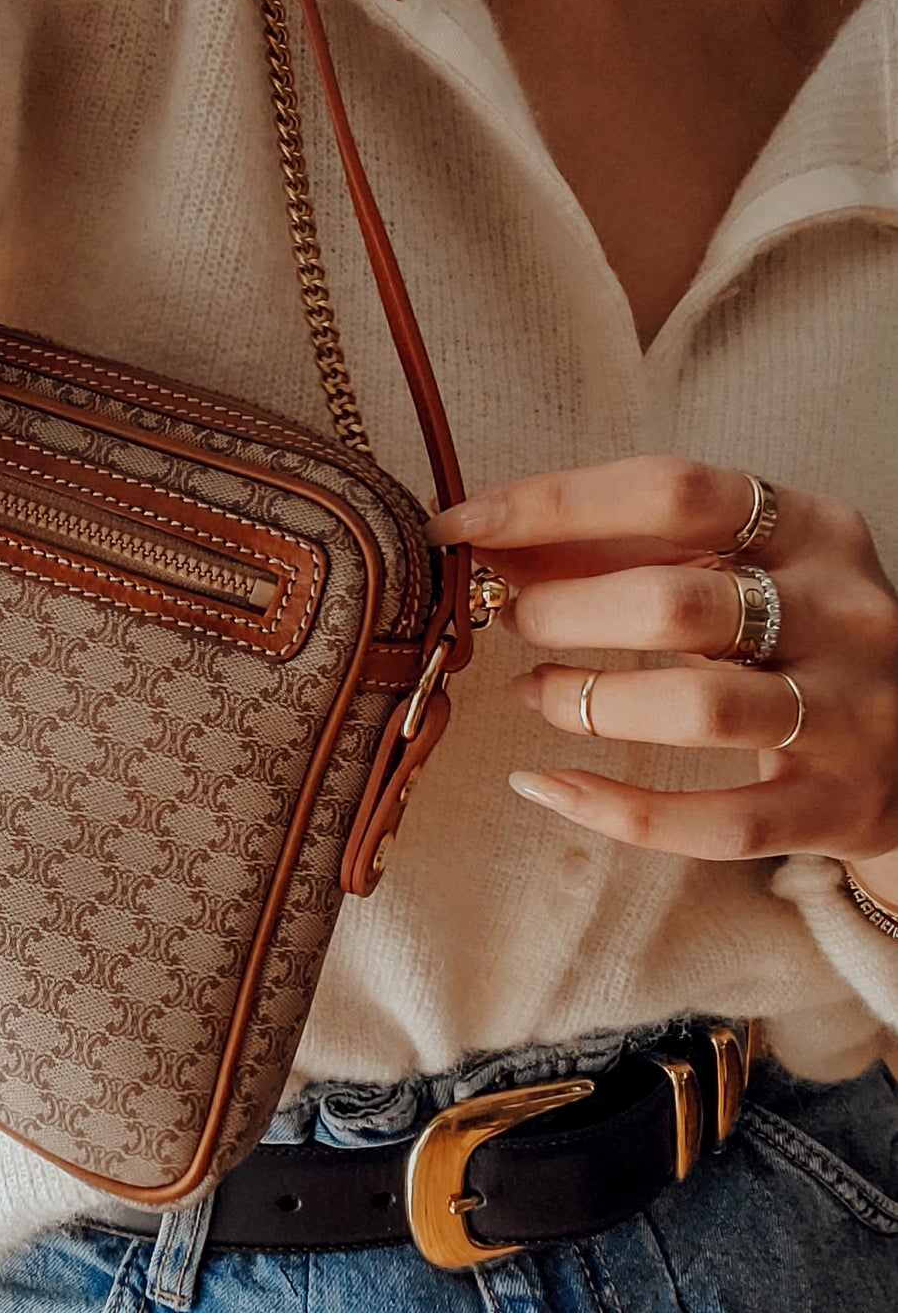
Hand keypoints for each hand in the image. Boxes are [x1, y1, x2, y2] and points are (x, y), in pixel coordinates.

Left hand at [427, 457, 897, 879]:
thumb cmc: (797, 638)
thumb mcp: (737, 569)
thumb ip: (624, 549)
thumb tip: (489, 536)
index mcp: (816, 529)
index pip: (672, 490)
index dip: (552, 504)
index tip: (462, 524)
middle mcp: (846, 614)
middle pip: (678, 602)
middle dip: (565, 608)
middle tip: (508, 618)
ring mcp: (850, 715)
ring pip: (699, 710)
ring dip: (587, 700)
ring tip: (534, 692)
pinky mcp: (836, 807)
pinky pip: (716, 821)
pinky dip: (616, 808)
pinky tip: (547, 786)